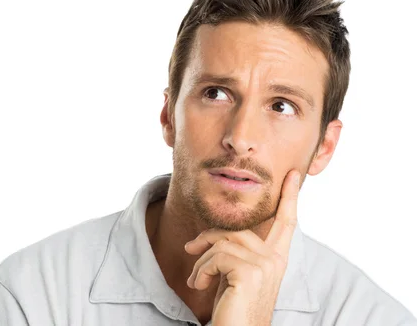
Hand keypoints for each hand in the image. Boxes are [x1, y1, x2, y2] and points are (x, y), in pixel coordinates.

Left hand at [184, 169, 300, 325]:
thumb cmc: (232, 310)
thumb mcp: (233, 275)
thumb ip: (233, 253)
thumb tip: (211, 238)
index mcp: (276, 259)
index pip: (286, 222)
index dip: (290, 197)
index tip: (294, 175)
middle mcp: (276, 260)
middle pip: (236, 229)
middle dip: (208, 237)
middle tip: (191, 248)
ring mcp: (265, 265)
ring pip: (221, 242)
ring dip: (201, 260)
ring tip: (196, 279)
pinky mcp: (250, 272)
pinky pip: (215, 256)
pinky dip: (200, 270)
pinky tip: (199, 285)